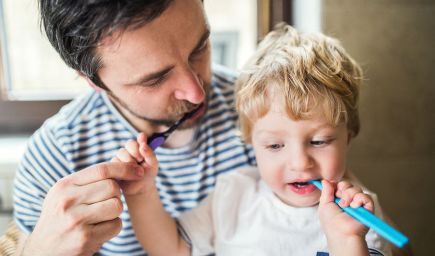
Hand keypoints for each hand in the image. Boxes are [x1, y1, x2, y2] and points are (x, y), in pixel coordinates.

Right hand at [23, 162, 144, 255]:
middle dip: (117, 194)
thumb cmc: (60, 218)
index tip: (138, 170)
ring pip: (116, 206)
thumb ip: (88, 181)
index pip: (102, 170)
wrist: (42, 251)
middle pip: (112, 187)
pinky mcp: (85, 238)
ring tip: (102, 217)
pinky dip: (113, 227)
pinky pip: (116, 225)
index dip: (124, 168)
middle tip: (107, 202)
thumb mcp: (65, 195)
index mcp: (64, 186)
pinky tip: (99, 230)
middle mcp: (68, 201)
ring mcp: (76, 220)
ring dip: (115, 211)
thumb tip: (125, 167)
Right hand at [111, 132, 157, 195]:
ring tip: (135, 171)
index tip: (142, 150)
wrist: (140, 188)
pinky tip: (127, 174)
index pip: (139, 138)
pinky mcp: (113, 165)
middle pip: (129, 144)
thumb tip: (143, 143)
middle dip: (136, 152)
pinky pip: (115, 162)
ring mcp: (120, 157)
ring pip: (122, 153)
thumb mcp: (153, 164)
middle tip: (140, 161)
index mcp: (139, 147)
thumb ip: (149, 153)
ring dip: (130, 162)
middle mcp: (129, 150)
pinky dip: (122, 168)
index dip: (140, 143)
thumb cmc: (148, 175)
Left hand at [319, 180, 373, 238]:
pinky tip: (354, 207)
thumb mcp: (324, 205)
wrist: (341, 233)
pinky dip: (359, 199)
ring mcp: (359, 204)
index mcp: (338, 199)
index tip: (334, 192)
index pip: (340, 185)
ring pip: (357, 188)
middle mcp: (349, 200)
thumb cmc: (331, 222)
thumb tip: (325, 181)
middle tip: (340, 201)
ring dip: (349, 195)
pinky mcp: (368, 208)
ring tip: (346, 206)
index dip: (336, 186)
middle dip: (343, 189)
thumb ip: (326, 191)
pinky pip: (366, 196)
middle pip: (348, 184)